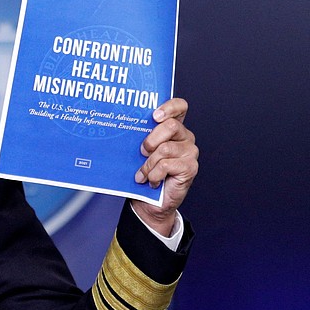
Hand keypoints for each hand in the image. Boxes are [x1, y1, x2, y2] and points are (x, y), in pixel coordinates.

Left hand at [130, 97, 197, 235]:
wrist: (148, 202)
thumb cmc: (143, 173)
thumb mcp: (138, 152)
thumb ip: (139, 138)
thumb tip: (119, 127)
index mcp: (173, 128)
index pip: (180, 107)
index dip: (169, 107)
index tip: (154, 116)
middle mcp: (185, 137)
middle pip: (171, 126)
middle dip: (151, 139)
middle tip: (141, 152)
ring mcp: (190, 152)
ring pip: (165, 148)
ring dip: (148, 164)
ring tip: (142, 174)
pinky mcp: (190, 167)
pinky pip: (167, 165)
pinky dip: (154, 174)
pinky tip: (152, 181)